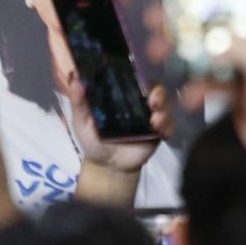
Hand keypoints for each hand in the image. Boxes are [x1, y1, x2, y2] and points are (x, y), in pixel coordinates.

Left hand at [72, 79, 172, 204]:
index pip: (137, 81)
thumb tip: (75, 80)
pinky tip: (161, 131)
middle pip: (156, 91)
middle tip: (154, 101)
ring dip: (164, 110)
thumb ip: (79, 103)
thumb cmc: (93, 141)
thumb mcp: (82, 122)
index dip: (142, 77)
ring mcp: (151, 118)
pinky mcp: (159, 132)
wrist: (107, 167)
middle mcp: (141, 104)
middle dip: (159, 93)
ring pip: (166, 106)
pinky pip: (170, 125)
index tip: (142, 80)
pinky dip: (168, 126)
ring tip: (155, 121)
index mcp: (124, 98)